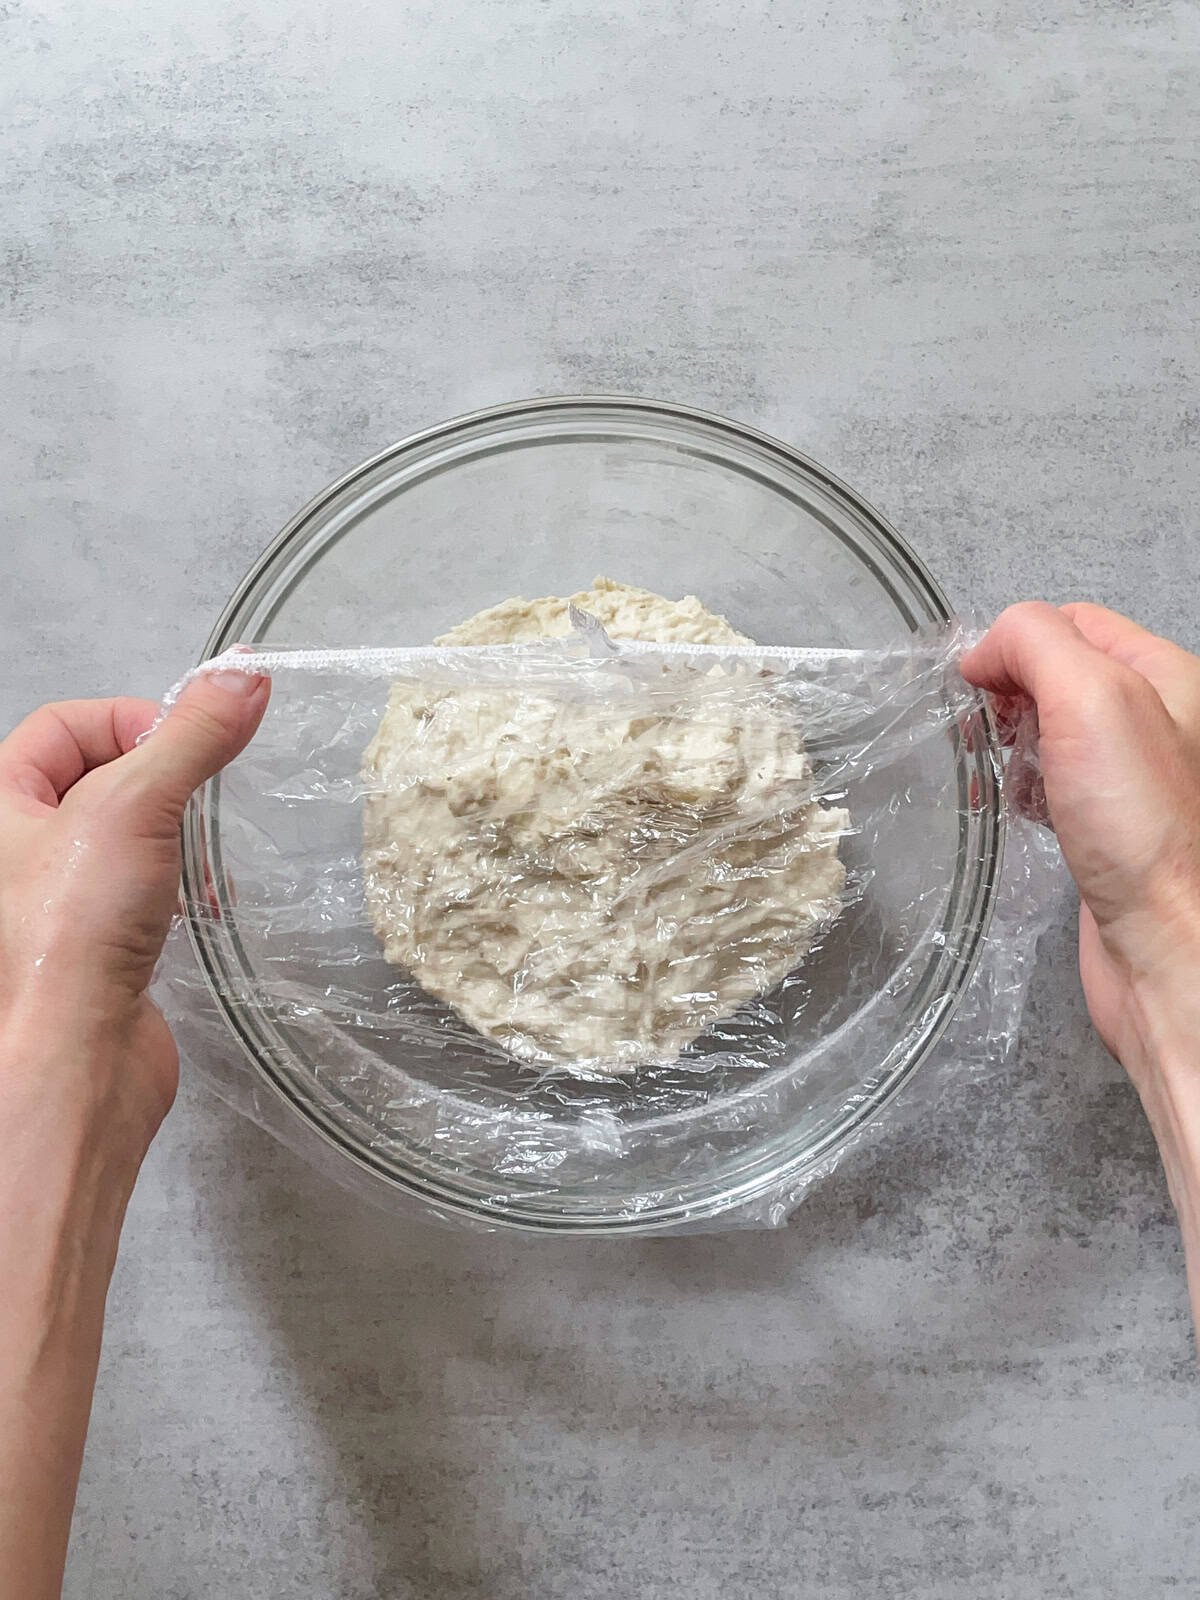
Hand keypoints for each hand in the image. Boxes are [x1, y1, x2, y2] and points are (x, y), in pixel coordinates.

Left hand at [0, 669, 268, 1155]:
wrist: (75, 1059)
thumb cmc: (70, 939)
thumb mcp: (136, 804)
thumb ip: (192, 735)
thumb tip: (242, 674)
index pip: (65, 723)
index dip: (130, 721)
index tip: (182, 745)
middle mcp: (15, 848)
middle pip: (101, 775)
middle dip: (161, 784)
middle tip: (191, 803)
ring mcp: (53, 899)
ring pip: (126, 835)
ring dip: (174, 840)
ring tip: (194, 863)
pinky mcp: (93, 944)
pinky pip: (142, 889)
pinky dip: (178, 888)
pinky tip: (199, 906)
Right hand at [961, 602, 1199, 1076]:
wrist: (1168, 944)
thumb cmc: (1145, 832)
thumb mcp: (1091, 699)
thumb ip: (1037, 645)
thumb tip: (986, 648)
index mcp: (1165, 677)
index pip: (1075, 623)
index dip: (1017, 643)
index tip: (979, 681)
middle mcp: (1159, 722)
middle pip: (1061, 674)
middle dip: (1009, 694)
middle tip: (986, 730)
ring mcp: (1136, 777)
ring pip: (1053, 731)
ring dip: (1012, 743)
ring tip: (996, 771)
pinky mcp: (1112, 827)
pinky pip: (1056, 785)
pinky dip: (1024, 789)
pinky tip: (1017, 810)